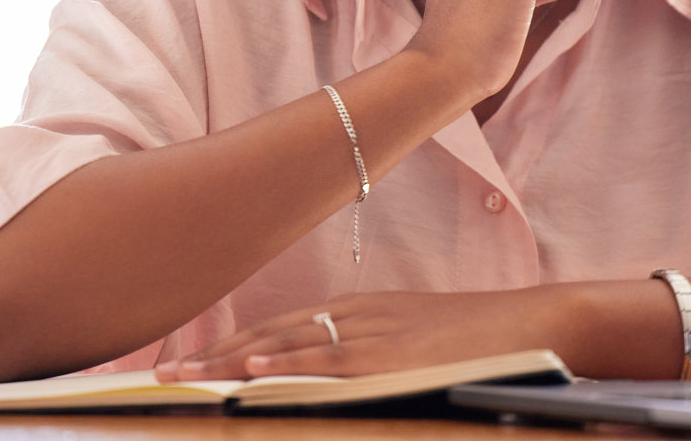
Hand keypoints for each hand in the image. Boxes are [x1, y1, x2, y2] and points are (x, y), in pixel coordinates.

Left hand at [154, 289, 563, 380]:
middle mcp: (353, 317)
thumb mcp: (407, 337)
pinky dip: (288, 367)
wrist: (535, 323)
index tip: (179, 362)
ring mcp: (372, 336)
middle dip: (208, 356)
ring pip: (284, 349)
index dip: (222, 347)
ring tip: (181, 378)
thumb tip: (314, 380)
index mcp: (352, 310)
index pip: (272, 329)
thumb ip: (360, 351)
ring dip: (227, 366)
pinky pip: (330, 363)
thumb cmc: (475, 338)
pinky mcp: (394, 358)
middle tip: (156, 373)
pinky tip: (252, 375)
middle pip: (265, 337)